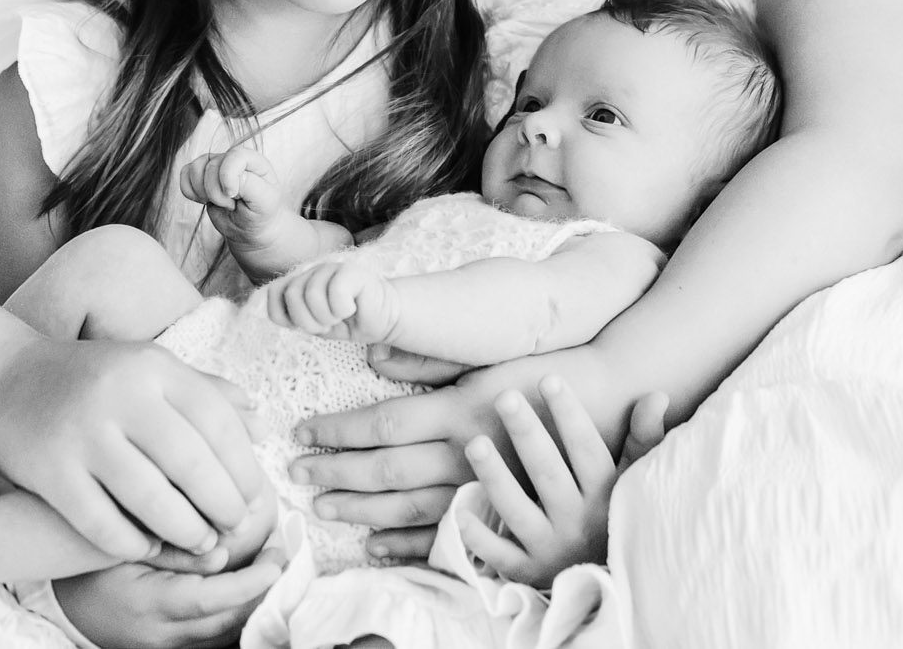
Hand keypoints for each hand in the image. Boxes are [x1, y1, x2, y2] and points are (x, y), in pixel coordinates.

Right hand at [0, 334, 265, 562]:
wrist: (4, 384)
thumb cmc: (94, 381)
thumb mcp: (149, 370)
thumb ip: (205, 393)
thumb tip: (262, 425)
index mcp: (152, 365)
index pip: (215, 420)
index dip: (242, 465)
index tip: (254, 496)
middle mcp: (119, 394)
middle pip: (189, 462)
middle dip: (222, 503)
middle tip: (235, 525)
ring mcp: (82, 433)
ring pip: (149, 498)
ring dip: (184, 529)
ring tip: (202, 542)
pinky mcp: (50, 471)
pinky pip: (102, 523)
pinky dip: (131, 542)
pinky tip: (148, 546)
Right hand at [50, 547, 284, 648]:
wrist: (60, 602)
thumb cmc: (91, 563)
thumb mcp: (126, 544)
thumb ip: (171, 548)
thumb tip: (224, 551)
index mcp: (149, 605)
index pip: (211, 599)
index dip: (250, 582)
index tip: (277, 559)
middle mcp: (159, 635)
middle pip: (226, 622)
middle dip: (262, 591)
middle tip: (283, 554)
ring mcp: (162, 648)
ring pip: (222, 635)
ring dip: (252, 605)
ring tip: (272, 568)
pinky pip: (209, 640)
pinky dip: (233, 617)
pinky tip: (248, 591)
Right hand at [181, 147, 303, 277]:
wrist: (250, 229)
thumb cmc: (261, 214)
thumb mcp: (264, 202)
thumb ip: (248, 184)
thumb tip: (226, 178)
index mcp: (254, 161)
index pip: (235, 156)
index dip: (228, 176)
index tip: (232, 196)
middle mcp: (233, 159)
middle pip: (212, 166)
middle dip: (216, 192)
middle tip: (231, 205)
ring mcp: (216, 166)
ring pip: (195, 168)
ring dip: (202, 191)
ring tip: (218, 203)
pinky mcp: (201, 175)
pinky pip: (185, 174)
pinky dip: (189, 190)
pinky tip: (203, 200)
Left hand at [260, 261, 397, 342]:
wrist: (383, 319)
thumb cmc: (348, 322)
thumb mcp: (313, 323)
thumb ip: (292, 314)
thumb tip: (273, 312)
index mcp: (301, 281)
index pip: (274, 293)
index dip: (284, 315)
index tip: (302, 326)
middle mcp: (314, 271)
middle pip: (292, 294)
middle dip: (308, 320)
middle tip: (327, 324)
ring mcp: (332, 268)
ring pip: (311, 294)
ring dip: (326, 317)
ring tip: (340, 317)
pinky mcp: (352, 271)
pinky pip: (335, 292)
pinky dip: (342, 309)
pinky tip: (352, 308)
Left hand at [290, 346, 619, 560]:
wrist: (605, 406)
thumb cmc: (541, 373)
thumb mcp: (484, 357)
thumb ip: (428, 362)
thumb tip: (373, 358)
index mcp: (458, 411)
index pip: (383, 425)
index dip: (338, 431)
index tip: (303, 431)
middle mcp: (465, 455)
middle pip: (385, 471)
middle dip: (335, 472)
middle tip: (297, 473)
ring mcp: (480, 490)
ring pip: (407, 508)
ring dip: (359, 509)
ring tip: (323, 504)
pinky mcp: (495, 512)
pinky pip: (442, 536)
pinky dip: (405, 545)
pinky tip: (374, 544)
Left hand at [457, 381, 668, 585]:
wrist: (620, 594)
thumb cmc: (621, 522)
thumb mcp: (635, 484)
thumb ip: (643, 441)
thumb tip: (655, 395)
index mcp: (604, 496)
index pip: (586, 449)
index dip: (569, 414)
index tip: (550, 379)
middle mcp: (577, 522)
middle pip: (547, 473)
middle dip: (526, 434)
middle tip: (504, 397)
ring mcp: (551, 550)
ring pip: (519, 511)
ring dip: (496, 477)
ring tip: (475, 443)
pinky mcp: (529, 574)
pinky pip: (502, 557)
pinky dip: (480, 538)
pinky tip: (460, 511)